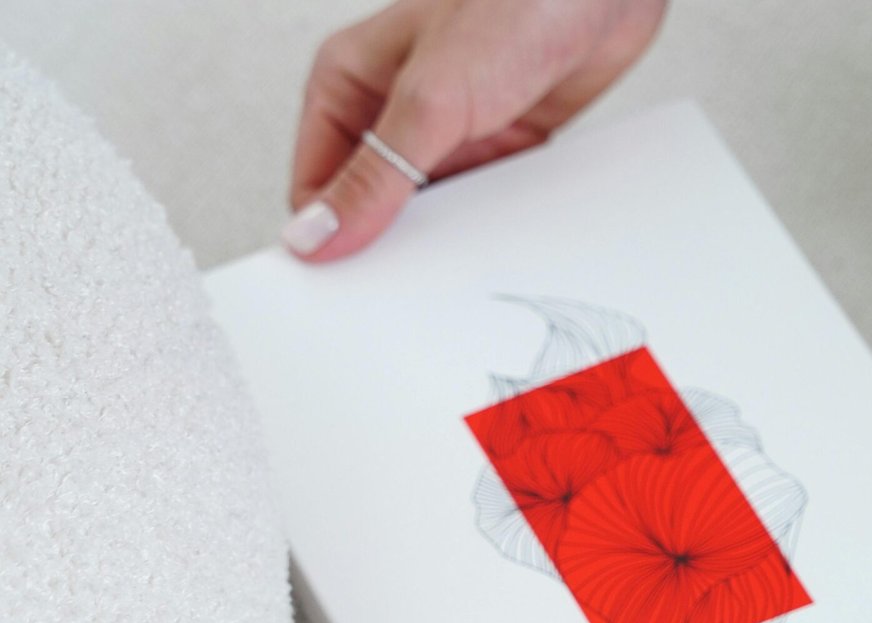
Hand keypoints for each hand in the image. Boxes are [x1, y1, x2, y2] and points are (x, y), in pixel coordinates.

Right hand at [284, 0, 666, 260]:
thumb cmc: (515, 4)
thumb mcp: (430, 101)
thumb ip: (376, 175)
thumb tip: (318, 235)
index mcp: (349, 85)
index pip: (315, 187)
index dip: (326, 243)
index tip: (344, 293)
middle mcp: (393, 110)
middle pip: (372, 208)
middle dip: (386, 253)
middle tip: (403, 303)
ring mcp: (449, 133)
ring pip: (430, 214)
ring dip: (443, 246)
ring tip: (455, 284)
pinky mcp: (501, 147)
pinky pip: (482, 207)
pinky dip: (488, 231)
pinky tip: (497, 256)